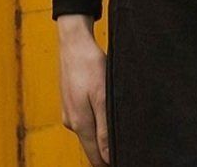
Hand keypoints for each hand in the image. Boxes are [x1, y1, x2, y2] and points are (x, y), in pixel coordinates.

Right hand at [57, 14, 110, 164]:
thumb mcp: (102, 97)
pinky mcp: (71, 103)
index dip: (110, 162)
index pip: (96, 158)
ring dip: (103, 135)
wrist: (74, 42)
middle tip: (127, 143)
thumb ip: (104, 129)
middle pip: (92, 148)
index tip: (125, 157)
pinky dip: (96, 121)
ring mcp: (70, 112)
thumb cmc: (89, 65)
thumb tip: (108, 156)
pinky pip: (86, 120)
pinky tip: (105, 110)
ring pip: (89, 133)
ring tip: (119, 125)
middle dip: (107, 151)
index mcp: (80, 124)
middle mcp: (72, 122)